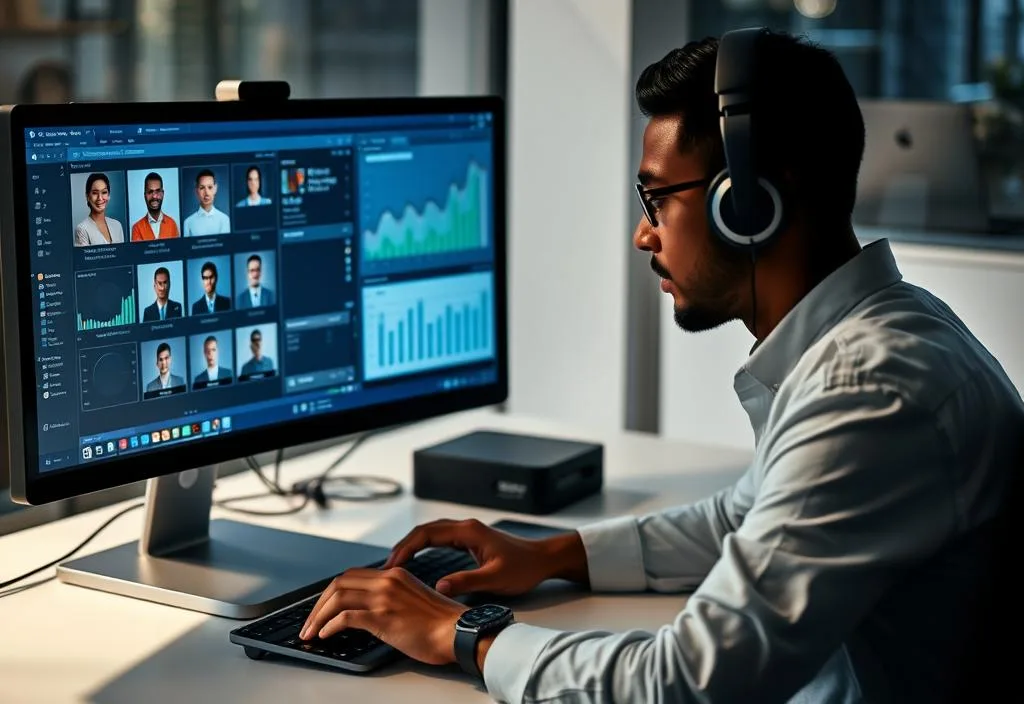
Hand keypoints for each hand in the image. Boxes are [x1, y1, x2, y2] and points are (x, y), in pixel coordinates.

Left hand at [299, 566, 467, 665]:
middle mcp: (387, 581)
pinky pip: (346, 617)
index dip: (332, 592)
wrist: (458, 632)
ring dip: (319, 616)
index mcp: (395, 575)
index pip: (352, 576)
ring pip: (337, 598)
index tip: (323, 608)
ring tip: (311, 632)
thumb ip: (391, 599)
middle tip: (310, 621)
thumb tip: (368, 613)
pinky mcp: (383, 617)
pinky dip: (330, 626)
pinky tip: (325, 635)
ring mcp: (384, 598)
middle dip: (318, 604)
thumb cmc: (442, 624)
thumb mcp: (413, 600)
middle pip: (339, 583)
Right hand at [383, 518, 588, 597]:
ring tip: (395, 563)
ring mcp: (468, 532)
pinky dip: (423, 546)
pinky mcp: (470, 540)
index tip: (392, 564)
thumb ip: (466, 582)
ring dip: (412, 545)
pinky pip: (439, 539)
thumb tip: (439, 587)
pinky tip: (415, 559)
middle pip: (425, 530)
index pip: (427, 534)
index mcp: (469, 531)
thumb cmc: (524, 567)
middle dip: (403, 546)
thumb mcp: (495, 578)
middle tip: (387, 566)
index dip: (406, 547)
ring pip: (431, 533)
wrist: (543, 559)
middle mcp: (466, 527)